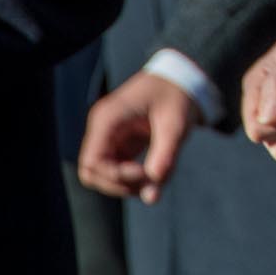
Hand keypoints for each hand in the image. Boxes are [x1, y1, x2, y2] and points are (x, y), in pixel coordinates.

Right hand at [77, 71, 202, 203]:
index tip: (145, 173)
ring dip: (127, 184)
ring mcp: (109, 136)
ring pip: (103, 174)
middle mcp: (102, 128)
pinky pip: (118, 169)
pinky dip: (134, 178)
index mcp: (108, 118)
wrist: (183, 76)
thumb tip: (151, 197)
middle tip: (152, 183)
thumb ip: (164, 159)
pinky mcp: (120, 143)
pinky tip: (157, 174)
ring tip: (157, 179)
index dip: (115, 177)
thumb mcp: (175, 125)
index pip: (93, 162)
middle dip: (119, 184)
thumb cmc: (178, 94)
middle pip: (92, 172)